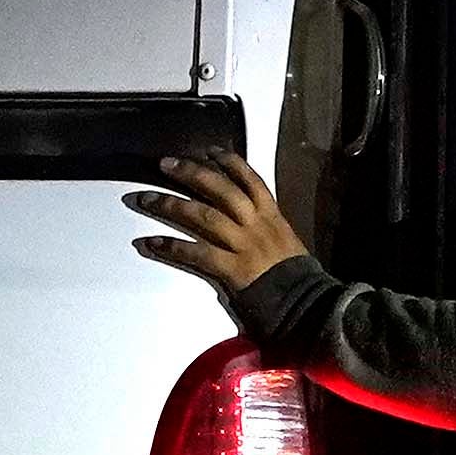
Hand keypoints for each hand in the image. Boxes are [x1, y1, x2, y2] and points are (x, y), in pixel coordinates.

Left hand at [125, 149, 311, 305]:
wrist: (307, 304)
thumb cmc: (297, 276)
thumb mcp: (286, 241)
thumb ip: (265, 226)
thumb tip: (246, 216)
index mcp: (272, 216)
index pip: (251, 180)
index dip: (229, 162)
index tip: (209, 150)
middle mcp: (256, 225)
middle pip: (221, 190)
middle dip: (192, 173)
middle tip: (166, 164)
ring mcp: (244, 245)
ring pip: (204, 217)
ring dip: (172, 205)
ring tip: (147, 198)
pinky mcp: (233, 269)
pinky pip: (197, 253)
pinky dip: (172, 247)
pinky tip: (152, 242)